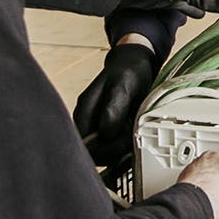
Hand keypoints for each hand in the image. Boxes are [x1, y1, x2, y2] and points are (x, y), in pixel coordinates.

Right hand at [71, 40, 157, 175]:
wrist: (134, 65)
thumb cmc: (128, 72)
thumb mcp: (124, 85)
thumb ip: (114, 108)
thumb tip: (105, 132)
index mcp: (84, 112)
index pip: (83, 145)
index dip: (103, 150)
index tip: (123, 140)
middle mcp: (87, 123)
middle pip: (93, 153)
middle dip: (115, 150)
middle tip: (132, 134)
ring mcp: (96, 128)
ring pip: (104, 154)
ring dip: (121, 149)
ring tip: (132, 129)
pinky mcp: (107, 132)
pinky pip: (112, 150)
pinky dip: (124, 148)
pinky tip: (133, 134)